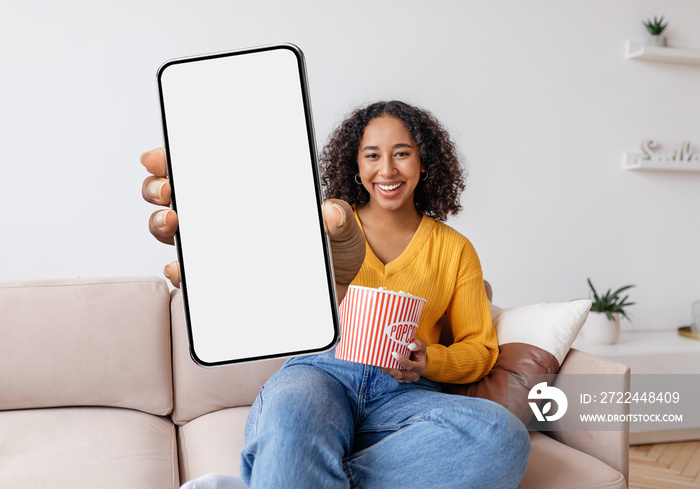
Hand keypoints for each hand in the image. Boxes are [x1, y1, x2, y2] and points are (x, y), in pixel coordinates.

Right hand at [140, 148, 365, 299]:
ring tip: (173, 222)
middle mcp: (225, 220)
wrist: (330, 296)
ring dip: (161, 223)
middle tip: (169, 189)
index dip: (175, 159)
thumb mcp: (342, 233)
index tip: (162, 155)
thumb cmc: (330, 255)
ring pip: (173, 232)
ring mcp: (218, 250)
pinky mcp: (219, 282)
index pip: (204, 169)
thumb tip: (329, 212)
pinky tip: (181, 266)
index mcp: (247, 195)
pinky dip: (179, 270)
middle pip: (175, 196)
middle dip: (159, 187)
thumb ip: (339, 220)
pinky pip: (189, 276)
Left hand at [381, 339, 426, 382]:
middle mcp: (413, 376)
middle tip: (382, 362)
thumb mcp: (421, 345)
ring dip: (386, 370)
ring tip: (378, 362)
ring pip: (394, 376)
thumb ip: (418, 344)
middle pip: (401, 375)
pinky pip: (391, 375)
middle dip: (391, 369)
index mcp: (420, 368)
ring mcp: (405, 378)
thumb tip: (410, 346)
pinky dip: (385, 370)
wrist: (417, 358)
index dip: (403, 361)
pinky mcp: (399, 378)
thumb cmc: (418, 350)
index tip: (394, 353)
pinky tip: (379, 363)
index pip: (411, 366)